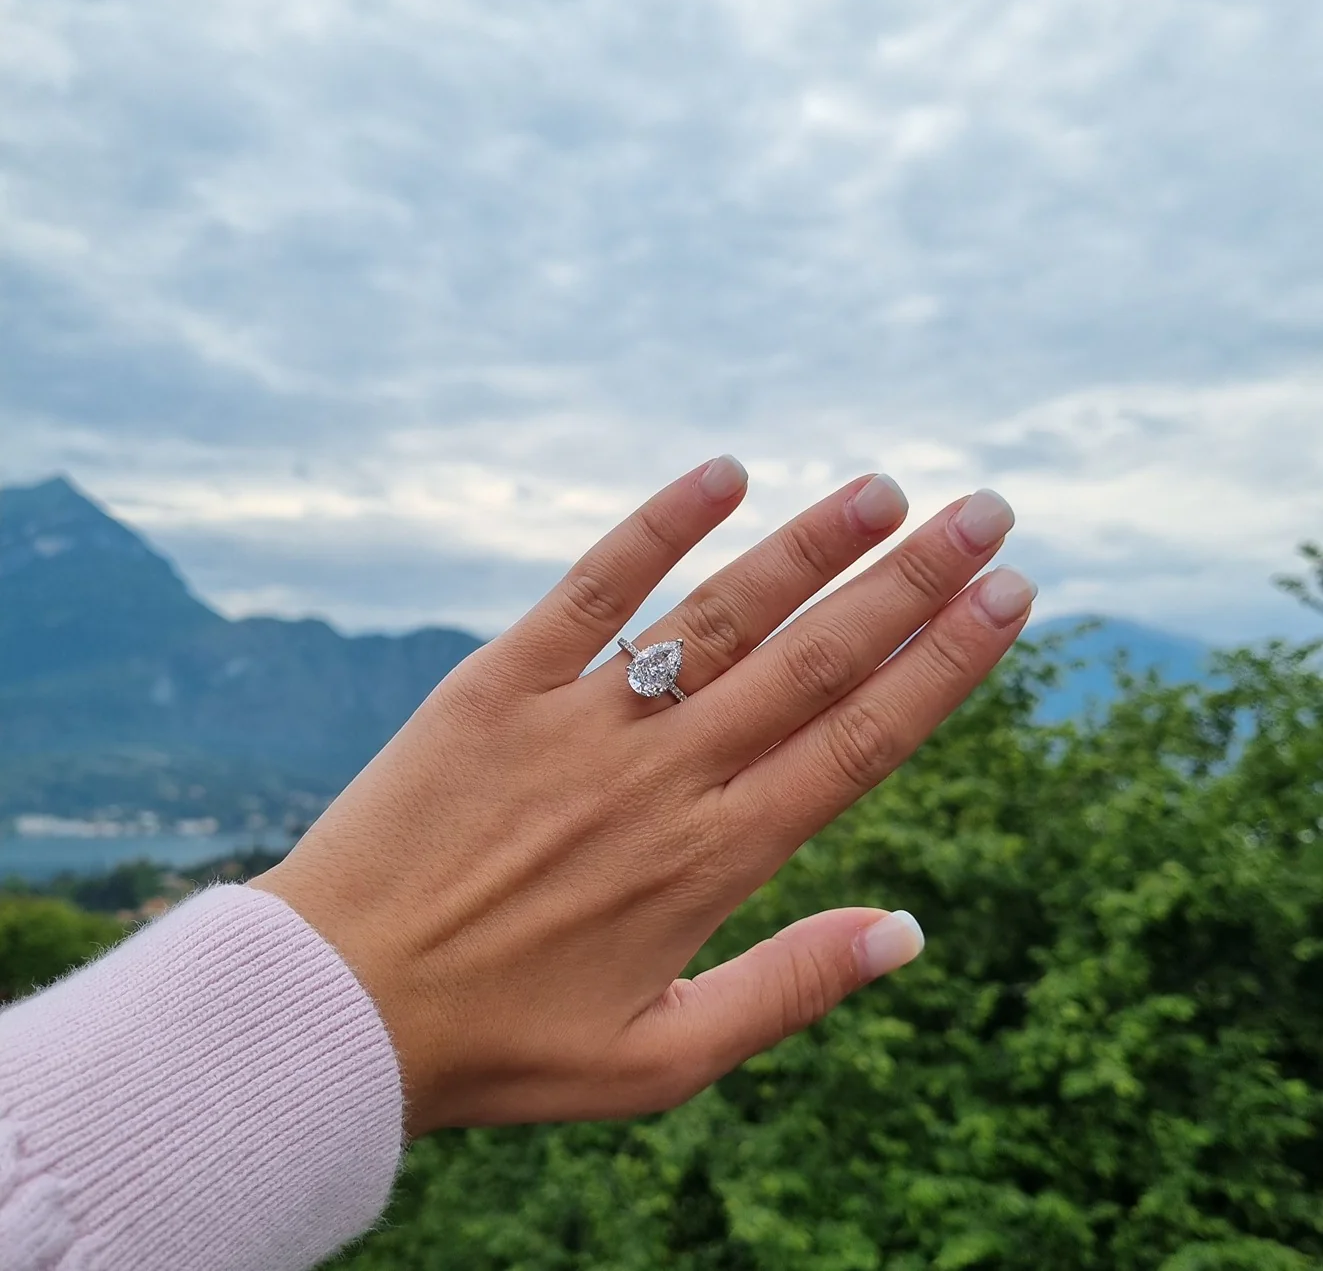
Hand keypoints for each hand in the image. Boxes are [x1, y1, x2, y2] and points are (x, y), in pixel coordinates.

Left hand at [250, 457, 1034, 1136]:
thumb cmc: (503, 1044)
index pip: (858, 740)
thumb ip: (789, 989)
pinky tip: (723, 473)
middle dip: (912, 583)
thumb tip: (909, 932)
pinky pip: (588, 589)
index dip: (943, 665)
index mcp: (713, 859)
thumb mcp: (661, 1060)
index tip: (1009, 599)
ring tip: (886, 492)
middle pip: (812, 660)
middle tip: (989, 514)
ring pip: (719, 614)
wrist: (332, 1008)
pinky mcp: (497, 683)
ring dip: (809, 546)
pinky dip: (655, 525)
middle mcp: (662, 773)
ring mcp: (579, 719)